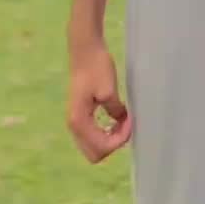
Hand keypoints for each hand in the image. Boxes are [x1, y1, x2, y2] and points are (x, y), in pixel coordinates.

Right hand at [67, 45, 131, 162]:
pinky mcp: (79, 115)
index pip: (101, 147)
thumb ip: (116, 112)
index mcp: (79, 122)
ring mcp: (75, 121)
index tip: (130, 121)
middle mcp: (74, 126)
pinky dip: (104, 132)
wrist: (85, 49)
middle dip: (113, 144)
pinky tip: (115, 119)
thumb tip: (122, 123)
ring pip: (93, 146)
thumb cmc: (96, 67)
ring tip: (123, 121)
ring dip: (109, 139)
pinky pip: (92, 135)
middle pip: (94, 154)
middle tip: (126, 125)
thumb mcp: (109, 90)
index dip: (119, 139)